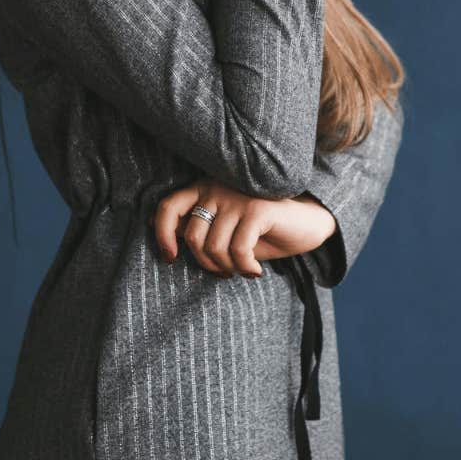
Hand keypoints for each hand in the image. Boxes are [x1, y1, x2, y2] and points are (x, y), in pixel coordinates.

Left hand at [151, 179, 336, 278]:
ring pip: (214, 247)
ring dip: (228, 268)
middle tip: (224, 272)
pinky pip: (238, 250)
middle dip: (206, 264)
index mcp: (204, 189)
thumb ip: (196, 228)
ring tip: (242, 269)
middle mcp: (217, 187)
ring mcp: (237, 197)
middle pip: (192, 236)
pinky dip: (245, 268)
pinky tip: (254, 271)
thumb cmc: (261, 230)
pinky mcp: (257, 209)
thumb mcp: (224, 231)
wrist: (306, 224)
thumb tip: (154, 229)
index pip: (167, 207)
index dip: (161, 235)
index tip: (171, 258)